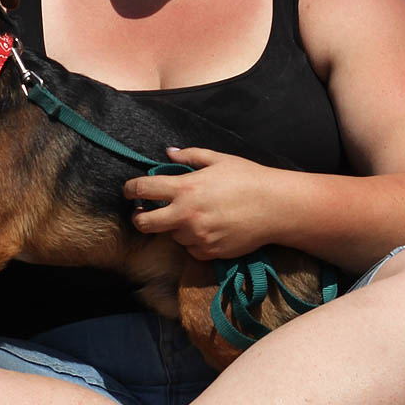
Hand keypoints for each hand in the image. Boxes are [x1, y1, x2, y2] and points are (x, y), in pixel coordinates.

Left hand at [124, 147, 277, 259]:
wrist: (276, 207)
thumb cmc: (248, 178)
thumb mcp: (219, 159)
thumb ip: (190, 155)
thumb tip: (168, 153)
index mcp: (185, 188)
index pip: (143, 189)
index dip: (130, 189)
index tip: (128, 191)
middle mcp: (186, 215)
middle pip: (144, 223)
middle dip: (139, 217)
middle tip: (144, 212)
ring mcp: (196, 236)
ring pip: (171, 236)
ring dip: (174, 227)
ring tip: (194, 215)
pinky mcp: (209, 252)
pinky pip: (190, 249)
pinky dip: (193, 240)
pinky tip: (208, 228)